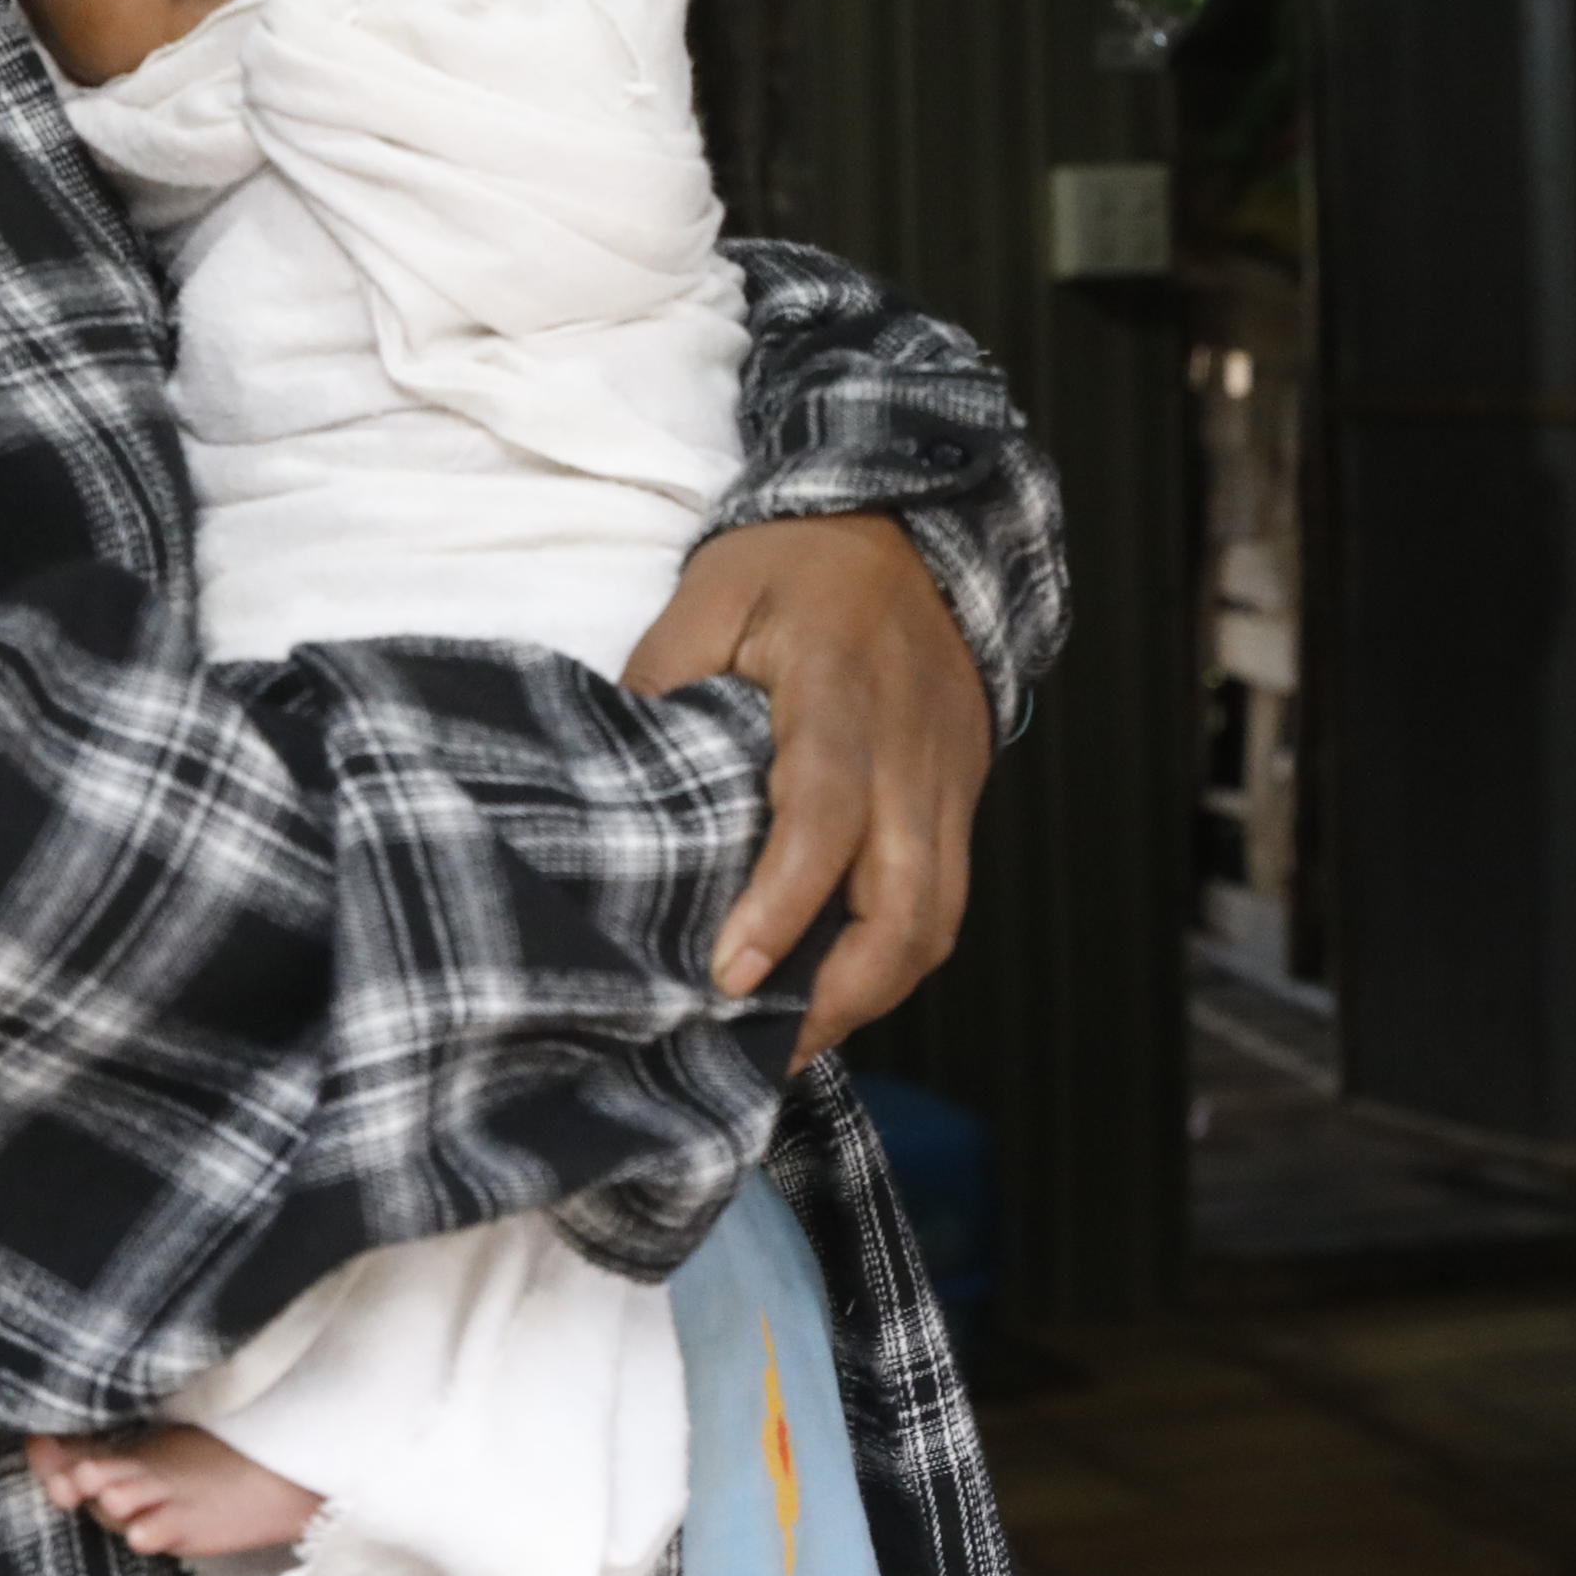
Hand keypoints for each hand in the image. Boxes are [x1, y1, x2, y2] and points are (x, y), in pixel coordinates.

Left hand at [622, 513, 994, 1062]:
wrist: (908, 525)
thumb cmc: (796, 562)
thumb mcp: (708, 596)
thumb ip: (663, 687)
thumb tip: (614, 792)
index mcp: (840, 687)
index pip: (827, 813)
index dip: (783, 903)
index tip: (728, 975)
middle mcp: (910, 745)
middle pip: (909, 901)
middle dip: (843, 995)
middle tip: (763, 1049)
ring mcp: (948, 776)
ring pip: (938, 918)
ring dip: (873, 992)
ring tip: (795, 1037)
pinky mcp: (961, 796)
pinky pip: (943, 900)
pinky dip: (893, 956)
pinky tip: (835, 984)